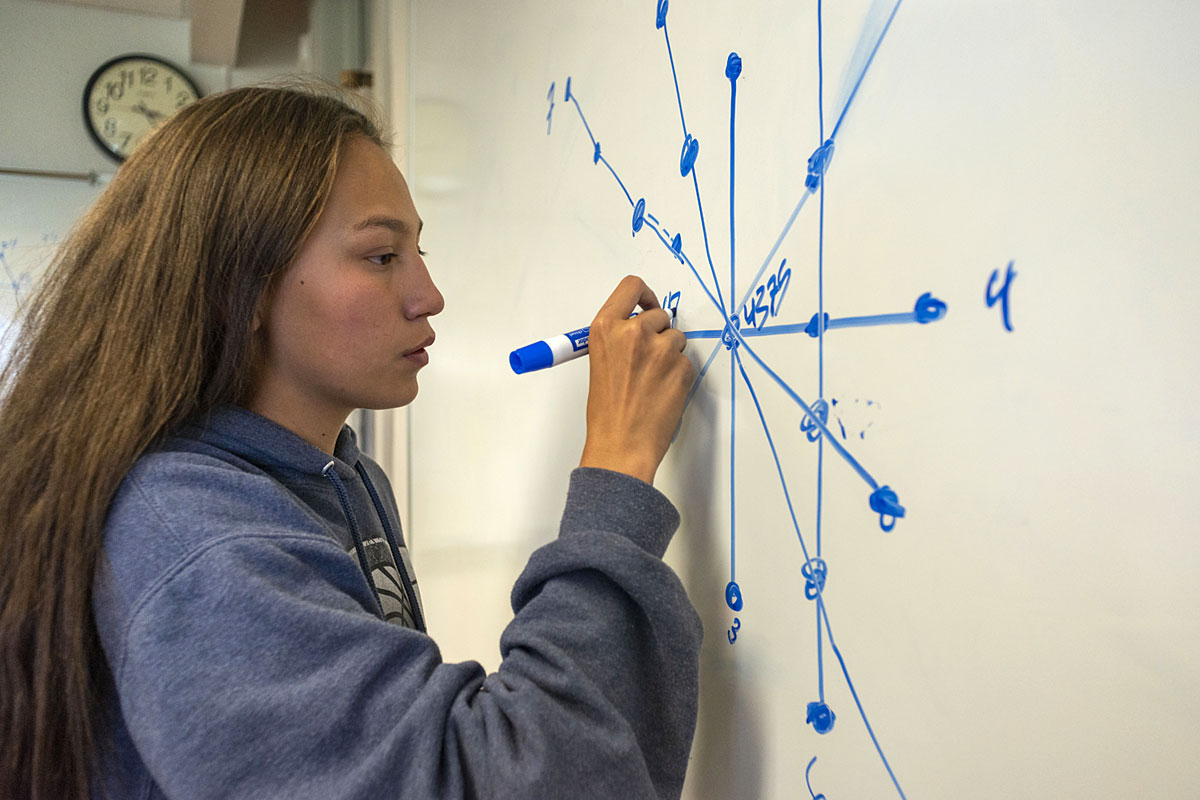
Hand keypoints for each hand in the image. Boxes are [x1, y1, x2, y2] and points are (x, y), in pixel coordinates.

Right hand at [579, 275, 694, 483]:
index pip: (631, 287)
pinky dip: (678, 374)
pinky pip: (686, 361)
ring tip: (652, 380)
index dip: (644, 294)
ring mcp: (661, 349)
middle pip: (659, 314)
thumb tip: (640, 325)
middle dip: (658, 332)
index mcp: (606, 328)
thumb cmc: (607, 412)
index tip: (647, 303)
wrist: (622, 444)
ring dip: (670, 354)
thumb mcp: (600, 362)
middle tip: (647, 359)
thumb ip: (618, 337)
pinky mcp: (682, 367)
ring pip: (677, 338)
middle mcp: (634, 332)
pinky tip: (662, 392)